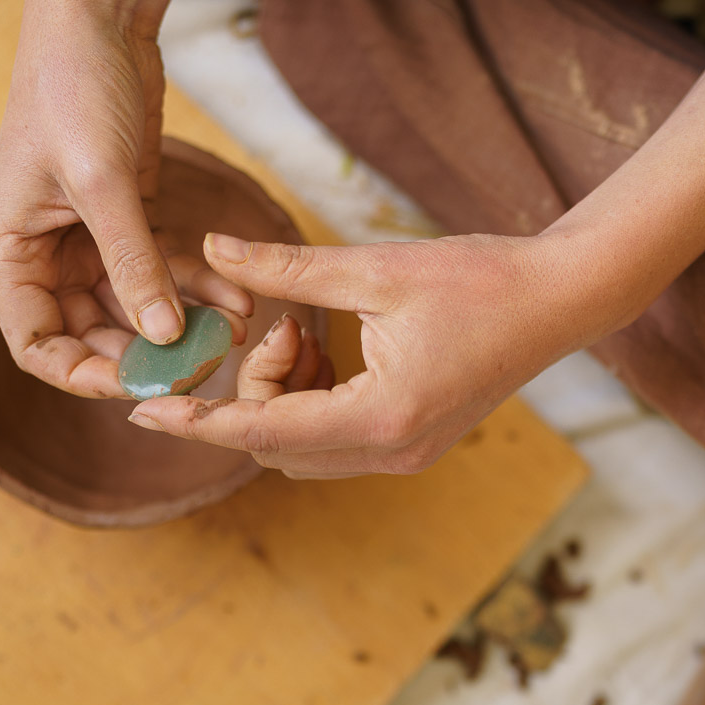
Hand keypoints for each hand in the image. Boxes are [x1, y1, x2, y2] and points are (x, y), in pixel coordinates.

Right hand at [0, 0, 250, 398]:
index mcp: (11, 250)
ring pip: (137, 307)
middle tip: (202, 365)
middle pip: (92, 334)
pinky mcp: (130, 220)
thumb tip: (162, 339)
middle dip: (146, 353)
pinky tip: (237, 298)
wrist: (101, 20)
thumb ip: (131, 261)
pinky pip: (163, 272)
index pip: (34, 344)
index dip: (80, 373)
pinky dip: (197, 287)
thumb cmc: (73, 88)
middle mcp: (45, 254)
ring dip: (184, 323)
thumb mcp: (102, 180)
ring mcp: (89, 239)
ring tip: (235, 329)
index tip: (135, 383)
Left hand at [126, 230, 614, 476]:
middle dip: (253, 393)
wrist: (559, 302)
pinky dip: (313, 403)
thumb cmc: (478, 281)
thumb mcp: (373, 268)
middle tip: (280, 323)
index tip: (145, 409)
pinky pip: (335, 442)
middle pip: (276, 448)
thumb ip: (286, 268)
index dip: (200, 420)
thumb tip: (214, 248)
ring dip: (284, 399)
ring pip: (303, 450)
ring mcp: (406, 455)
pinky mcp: (414, 444)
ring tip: (311, 330)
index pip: (263, 431)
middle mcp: (392, 451)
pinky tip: (332, 349)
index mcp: (380, 415)